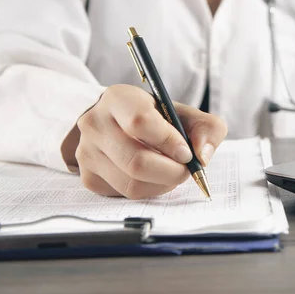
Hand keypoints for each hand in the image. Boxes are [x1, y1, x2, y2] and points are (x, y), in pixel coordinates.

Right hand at [61, 84, 227, 198]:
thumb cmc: (158, 119)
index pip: (140, 122)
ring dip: (162, 184)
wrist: (121, 125)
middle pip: (136, 161)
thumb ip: (207, 128)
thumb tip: (203, 156)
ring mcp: (87, 152)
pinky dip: (149, 191)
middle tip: (186, 170)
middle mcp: (95, 124)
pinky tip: (154, 177)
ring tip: (171, 172)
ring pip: (132, 183)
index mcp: (118, 98)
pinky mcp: (89, 177)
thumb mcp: (185, 114)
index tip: (186, 152)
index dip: (169, 142)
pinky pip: (125, 195)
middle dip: (171, 171)